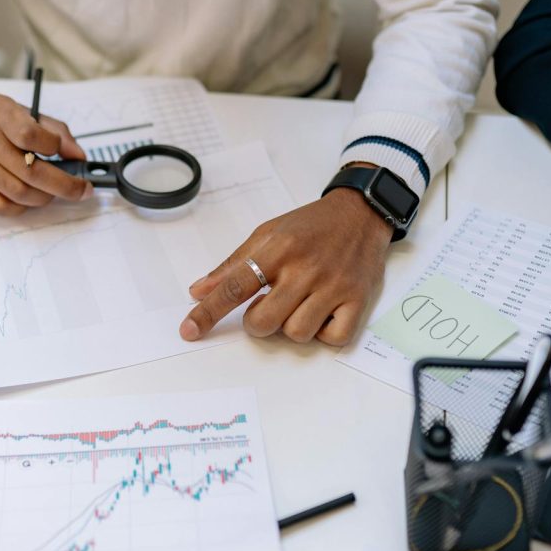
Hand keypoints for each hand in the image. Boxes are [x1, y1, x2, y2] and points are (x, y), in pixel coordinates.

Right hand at [0, 78, 92, 215]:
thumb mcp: (16, 107)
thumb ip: (52, 129)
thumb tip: (79, 156)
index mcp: (1, 115)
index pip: (31, 135)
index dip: (54, 147)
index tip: (67, 153)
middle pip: (32, 173)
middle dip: (66, 186)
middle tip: (83, 190)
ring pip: (20, 193)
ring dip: (47, 197)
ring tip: (56, 192)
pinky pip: (2, 207)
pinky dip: (24, 208)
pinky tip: (32, 198)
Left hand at [178, 174, 392, 345]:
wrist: (361, 212)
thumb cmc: (311, 225)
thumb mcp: (268, 232)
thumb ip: (233, 264)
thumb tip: (198, 291)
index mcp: (278, 249)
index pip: (235, 286)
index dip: (208, 312)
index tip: (189, 330)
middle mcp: (305, 268)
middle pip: (264, 321)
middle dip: (257, 323)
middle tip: (268, 306)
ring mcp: (334, 286)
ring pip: (297, 333)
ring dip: (291, 327)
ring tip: (299, 305)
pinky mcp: (358, 299)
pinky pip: (332, 338)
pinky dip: (324, 334)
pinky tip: (323, 314)